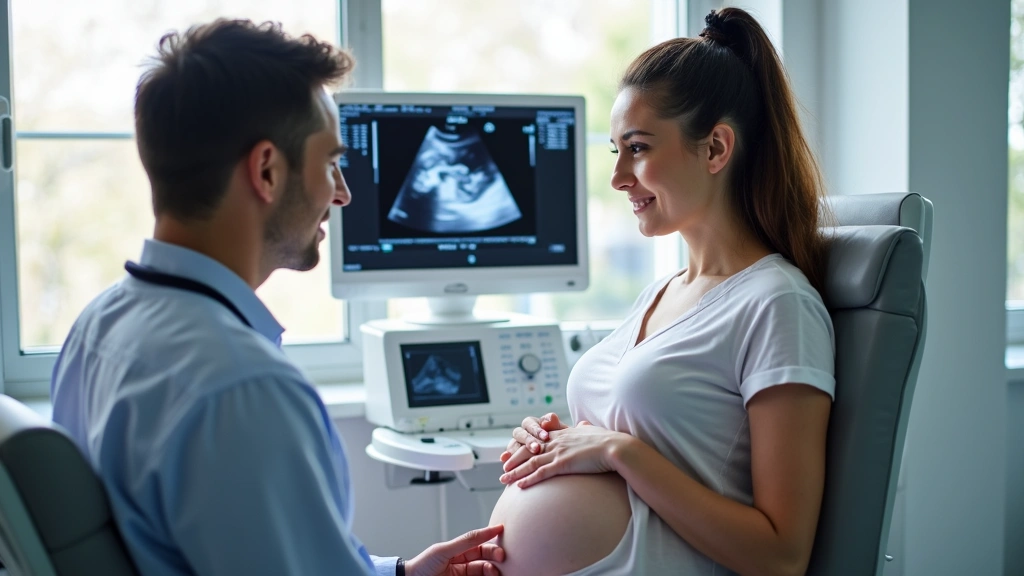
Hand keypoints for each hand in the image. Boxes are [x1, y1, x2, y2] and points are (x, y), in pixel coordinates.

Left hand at [406, 525, 504, 575]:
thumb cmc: (422, 566)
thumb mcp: (443, 550)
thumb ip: (465, 541)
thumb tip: (485, 531)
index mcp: (457, 551)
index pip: (478, 544)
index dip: (490, 537)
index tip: (501, 531)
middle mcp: (461, 563)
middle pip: (484, 558)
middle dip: (494, 555)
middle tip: (501, 557)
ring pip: (484, 571)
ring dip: (492, 569)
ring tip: (494, 571)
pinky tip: (491, 575)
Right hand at [498, 413, 567, 464]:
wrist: (561, 454)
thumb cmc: (561, 442)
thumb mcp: (562, 433)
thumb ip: (555, 425)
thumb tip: (550, 418)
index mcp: (533, 424)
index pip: (531, 423)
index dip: (536, 430)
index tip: (546, 436)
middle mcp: (523, 433)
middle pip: (520, 433)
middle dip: (528, 441)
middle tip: (536, 448)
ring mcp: (517, 444)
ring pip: (513, 443)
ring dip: (516, 450)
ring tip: (520, 456)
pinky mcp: (513, 455)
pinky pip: (508, 454)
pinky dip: (506, 456)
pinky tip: (504, 458)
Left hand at [498, 421, 631, 488]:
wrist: (616, 447)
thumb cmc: (607, 440)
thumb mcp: (591, 430)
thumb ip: (583, 428)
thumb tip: (583, 423)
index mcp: (563, 434)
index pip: (537, 440)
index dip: (524, 446)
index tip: (514, 452)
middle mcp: (557, 442)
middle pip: (529, 450)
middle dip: (514, 458)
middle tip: (503, 466)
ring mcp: (559, 453)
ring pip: (531, 463)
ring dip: (515, 472)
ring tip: (504, 479)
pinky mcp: (563, 464)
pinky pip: (541, 473)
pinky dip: (528, 479)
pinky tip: (519, 486)